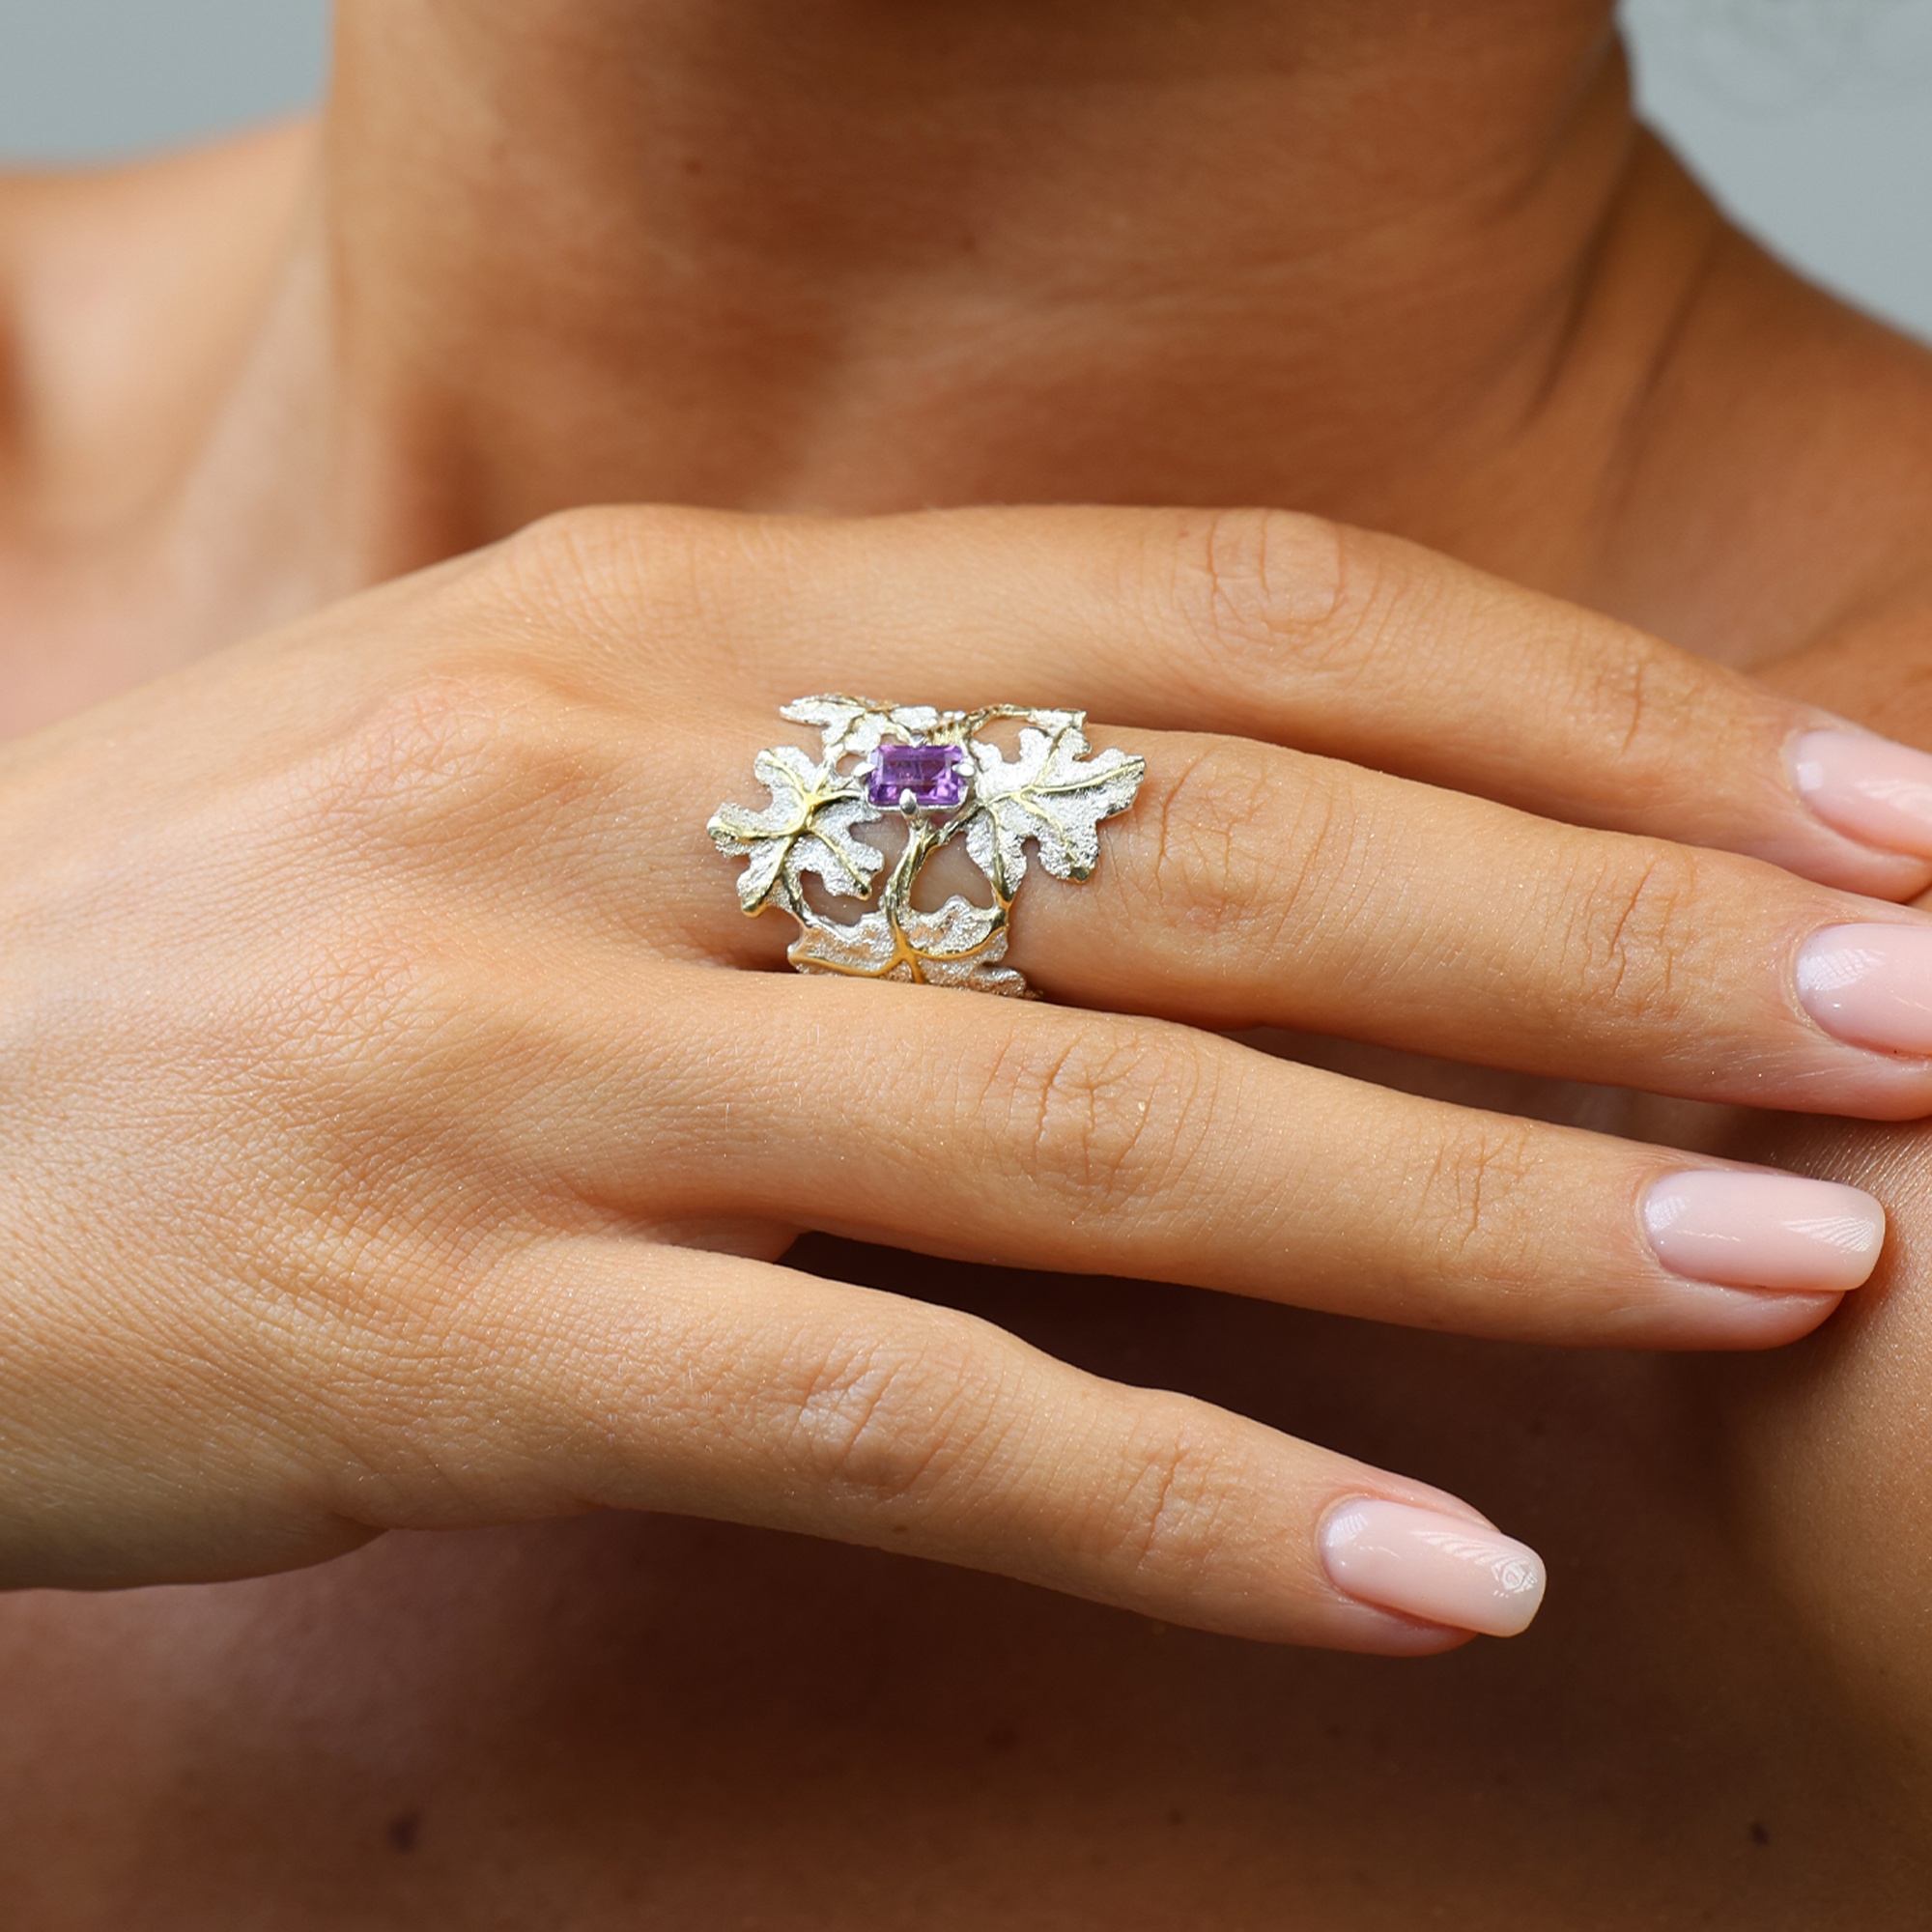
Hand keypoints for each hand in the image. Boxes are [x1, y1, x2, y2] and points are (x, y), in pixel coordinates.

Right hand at [4, 504, 1929, 1649]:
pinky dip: (1192, 1510)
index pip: (1224, 613)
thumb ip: (869, 779)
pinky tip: (1435, 1579)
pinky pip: (905, 1424)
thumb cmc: (234, 922)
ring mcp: (538, 1065)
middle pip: (1228, 849)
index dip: (1562, 700)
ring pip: (1115, 1137)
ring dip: (1486, 1216)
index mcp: (675, 611)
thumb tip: (1220, 842)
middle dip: (1609, 937)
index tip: (1826, 796)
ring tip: (1788, 1269)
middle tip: (1907, 1006)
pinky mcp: (458, 1334)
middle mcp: (627, 790)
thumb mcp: (553, 755)